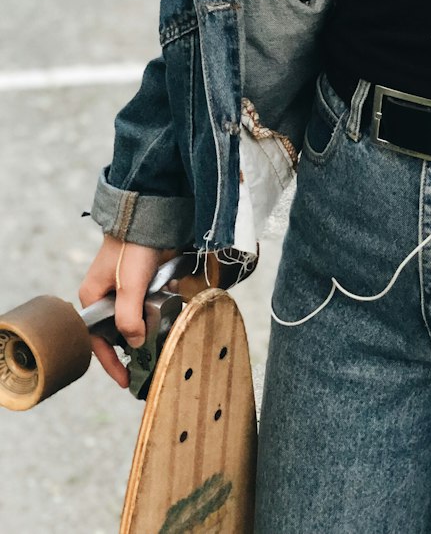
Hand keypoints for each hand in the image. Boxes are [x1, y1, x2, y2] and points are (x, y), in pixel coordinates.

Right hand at [78, 236, 176, 388]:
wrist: (152, 213)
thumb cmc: (133, 248)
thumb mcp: (129, 285)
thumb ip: (129, 316)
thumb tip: (136, 343)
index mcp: (93, 299)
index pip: (98, 340)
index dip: (112, 363)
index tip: (126, 381)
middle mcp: (107, 296)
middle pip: (121, 330)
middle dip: (139, 341)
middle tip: (156, 358)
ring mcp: (126, 288)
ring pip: (140, 315)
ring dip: (155, 318)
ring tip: (170, 322)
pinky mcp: (144, 279)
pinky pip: (153, 299)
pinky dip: (164, 300)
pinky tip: (173, 291)